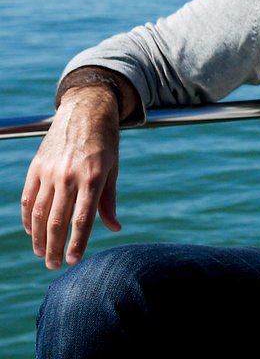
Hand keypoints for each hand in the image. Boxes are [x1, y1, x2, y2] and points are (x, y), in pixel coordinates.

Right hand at [21, 86, 122, 268]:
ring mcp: (50, 172)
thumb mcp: (113, 168)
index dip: (77, 244)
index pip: (82, 220)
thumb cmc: (105, 142)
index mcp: (93, 178)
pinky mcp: (36, 167)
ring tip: (42, 254)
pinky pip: (27, 198)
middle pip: (57, 221)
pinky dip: (27, 218)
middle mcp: (69, 176)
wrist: (86, 110)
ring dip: (38, 238)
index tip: (74, 262)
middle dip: (55, 247)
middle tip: (54, 266)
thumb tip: (114, 228)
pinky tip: (32, 232)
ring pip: (38, 213)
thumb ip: (109, 200)